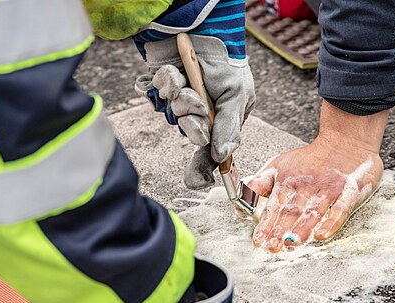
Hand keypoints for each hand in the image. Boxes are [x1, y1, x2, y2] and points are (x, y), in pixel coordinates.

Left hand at [135, 35, 254, 189]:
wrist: (202, 29)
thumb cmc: (226, 62)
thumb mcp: (237, 95)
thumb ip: (229, 127)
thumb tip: (223, 157)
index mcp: (224, 119)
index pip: (214, 151)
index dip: (204, 167)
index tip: (196, 182)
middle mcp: (203, 113)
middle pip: (191, 133)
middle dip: (192, 120)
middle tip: (196, 106)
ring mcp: (182, 99)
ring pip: (173, 113)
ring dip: (179, 97)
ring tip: (185, 82)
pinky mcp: (164, 86)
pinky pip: (158, 93)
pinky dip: (164, 82)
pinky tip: (172, 71)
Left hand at [247, 102, 387, 251]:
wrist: (345, 141)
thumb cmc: (311, 159)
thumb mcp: (279, 165)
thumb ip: (260, 183)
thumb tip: (240, 200)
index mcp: (289, 181)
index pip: (275, 205)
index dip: (266, 223)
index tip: (259, 240)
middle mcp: (308, 186)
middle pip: (292, 210)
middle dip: (281, 229)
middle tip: (272, 246)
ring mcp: (329, 189)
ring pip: (314, 210)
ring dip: (302, 228)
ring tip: (292, 243)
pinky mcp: (350, 192)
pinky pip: (340, 209)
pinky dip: (332, 222)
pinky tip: (322, 234)